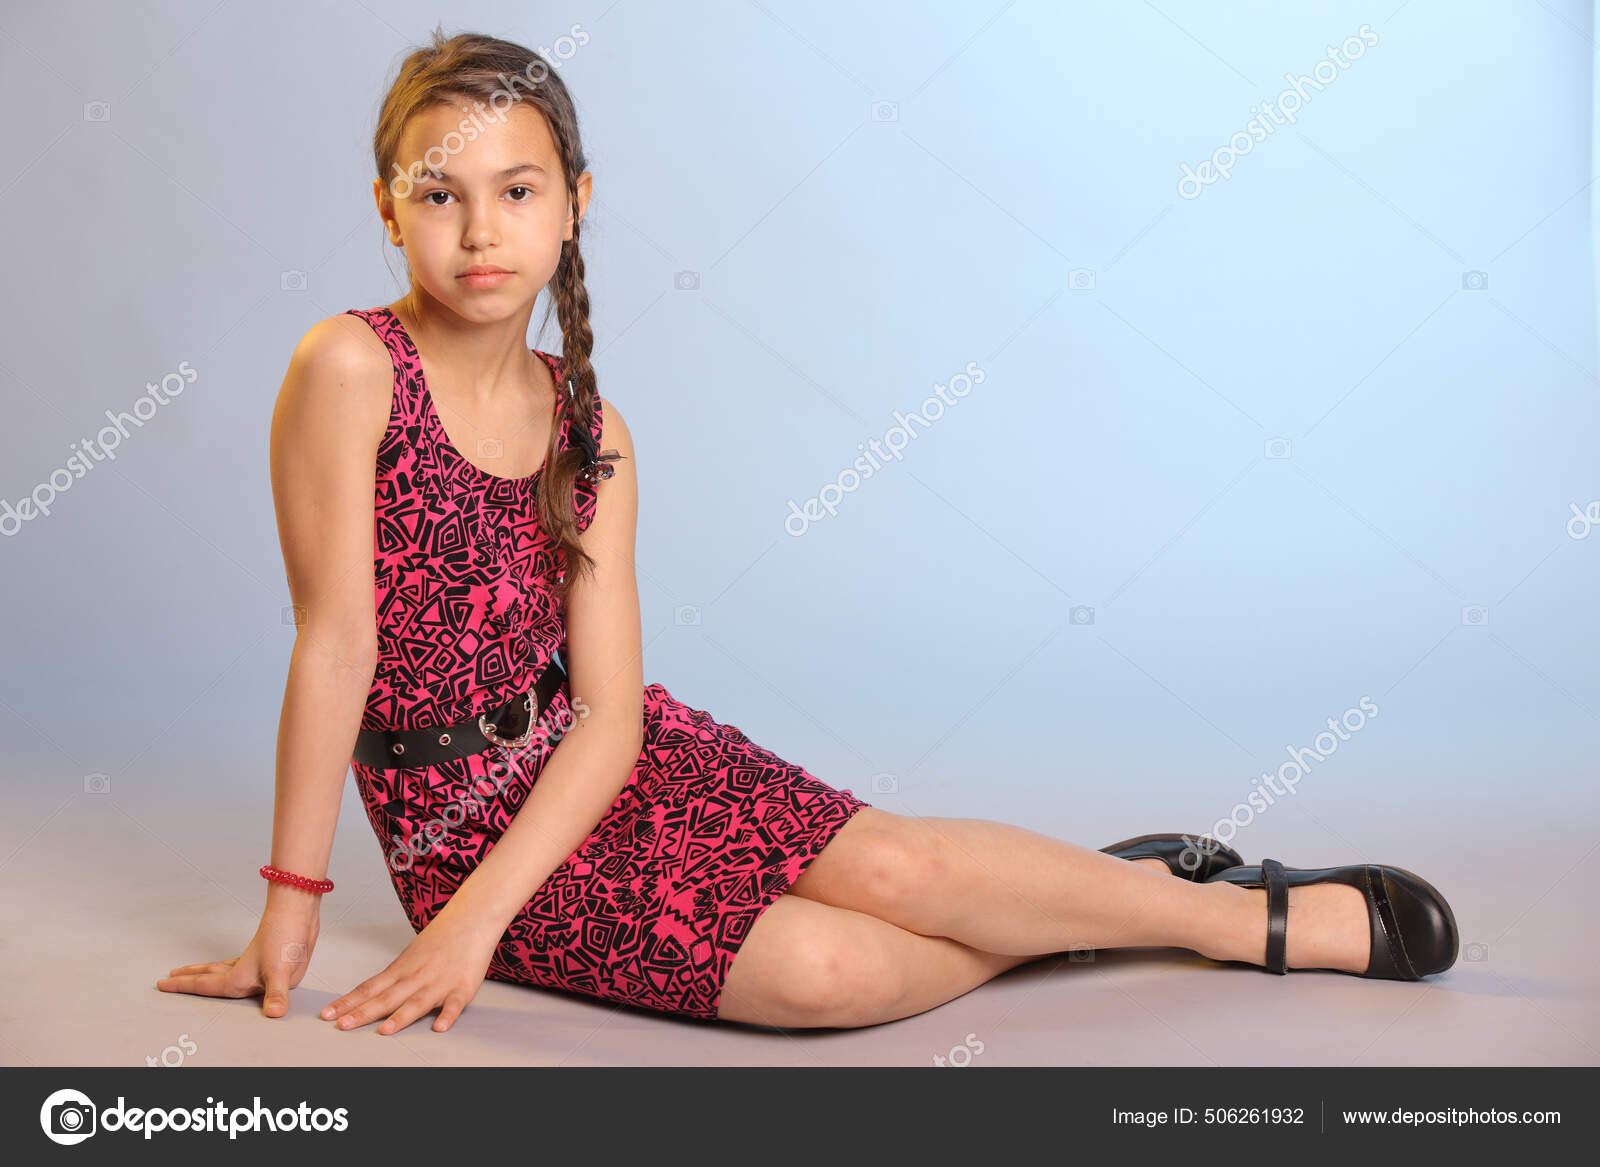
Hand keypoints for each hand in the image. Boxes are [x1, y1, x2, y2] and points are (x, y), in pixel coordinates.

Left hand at [157, 891, 320, 1017]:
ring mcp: (263, 968)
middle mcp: (258, 979)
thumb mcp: (280, 967)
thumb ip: (277, 994)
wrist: (302, 906)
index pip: (213, 988)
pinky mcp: (268, 956)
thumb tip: (275, 1014)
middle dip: (191, 981)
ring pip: (224, 972)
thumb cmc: (290, 935)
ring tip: (185, 971)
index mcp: (254, 983)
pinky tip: (223, 964)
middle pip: (215, 982)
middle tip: (168, 980)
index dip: (187, 986)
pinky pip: (236, 964)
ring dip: (205, 972)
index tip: (164, 984)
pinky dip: (225, 965)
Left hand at [321, 902, 501, 1034]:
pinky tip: (439, 1027)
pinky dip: (448, 1015)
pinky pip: (454, 1004)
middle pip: (386, 998)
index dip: (348, 1002)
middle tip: (343, 1026)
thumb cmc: (441, 938)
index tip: (327, 1014)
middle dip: (363, 1013)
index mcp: (401, 969)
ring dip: (401, 1017)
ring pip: (417, 1002)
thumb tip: (372, 995)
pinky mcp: (463, 987)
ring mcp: (439, 982)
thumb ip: (395, 978)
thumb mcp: (411, 955)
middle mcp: (416, 977)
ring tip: (385, 1031)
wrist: (471, 918)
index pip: (369, 988)